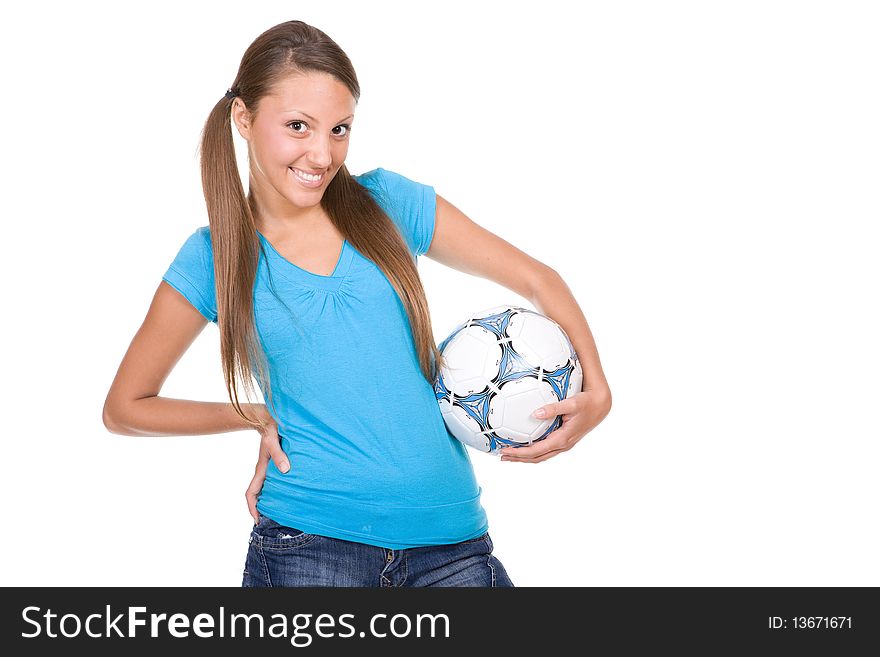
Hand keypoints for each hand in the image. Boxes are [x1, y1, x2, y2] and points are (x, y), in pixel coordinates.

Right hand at [245, 406, 289, 523]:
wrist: (268, 416)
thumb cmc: (271, 426)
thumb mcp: (274, 439)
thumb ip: (278, 454)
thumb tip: (285, 470)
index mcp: (261, 468)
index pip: (251, 493)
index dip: (252, 508)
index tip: (257, 520)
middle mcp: (263, 470)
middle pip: (258, 494)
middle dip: (261, 508)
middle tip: (271, 521)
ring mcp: (268, 467)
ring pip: (265, 488)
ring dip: (269, 500)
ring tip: (280, 510)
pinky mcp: (275, 462)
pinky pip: (273, 480)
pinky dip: (276, 489)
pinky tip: (286, 492)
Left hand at [498, 387, 610, 463]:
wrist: (601, 405)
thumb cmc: (586, 403)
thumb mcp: (571, 403)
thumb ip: (553, 408)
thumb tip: (535, 413)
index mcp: (562, 439)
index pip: (536, 451)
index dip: (519, 453)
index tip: (505, 450)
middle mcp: (563, 445)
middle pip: (536, 458)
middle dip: (518, 458)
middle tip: (501, 456)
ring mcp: (564, 444)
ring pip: (541, 456)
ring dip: (525, 457)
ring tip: (510, 456)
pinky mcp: (565, 440)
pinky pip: (546, 450)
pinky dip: (534, 452)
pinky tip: (526, 447)